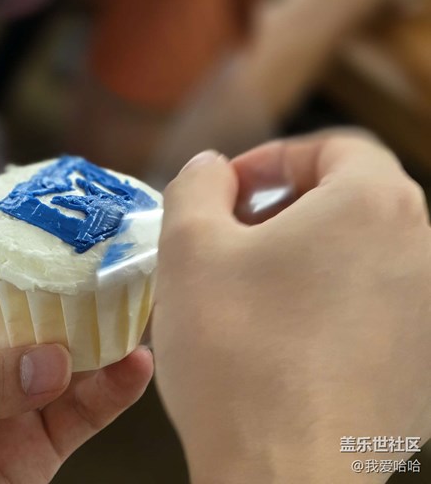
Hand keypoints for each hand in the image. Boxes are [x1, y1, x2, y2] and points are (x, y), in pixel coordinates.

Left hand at [0, 213, 152, 482]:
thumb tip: (52, 363)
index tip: (44, 190)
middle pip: (32, 294)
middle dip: (71, 269)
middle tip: (114, 245)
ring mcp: (10, 392)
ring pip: (70, 350)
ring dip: (104, 328)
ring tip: (139, 301)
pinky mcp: (36, 441)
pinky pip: (83, 412)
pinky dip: (113, 390)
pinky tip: (135, 366)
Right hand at [153, 133, 430, 482]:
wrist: (285, 479)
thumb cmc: (237, 354)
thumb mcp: (189, 246)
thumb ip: (195, 185)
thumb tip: (210, 170)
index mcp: (374, 205)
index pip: (333, 146)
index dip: (271, 158)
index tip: (228, 189)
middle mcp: (420, 250)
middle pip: (347, 199)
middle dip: (280, 207)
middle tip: (227, 238)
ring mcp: (424, 311)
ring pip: (355, 253)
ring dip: (297, 255)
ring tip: (242, 290)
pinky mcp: (415, 361)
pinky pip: (364, 305)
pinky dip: (318, 300)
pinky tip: (272, 337)